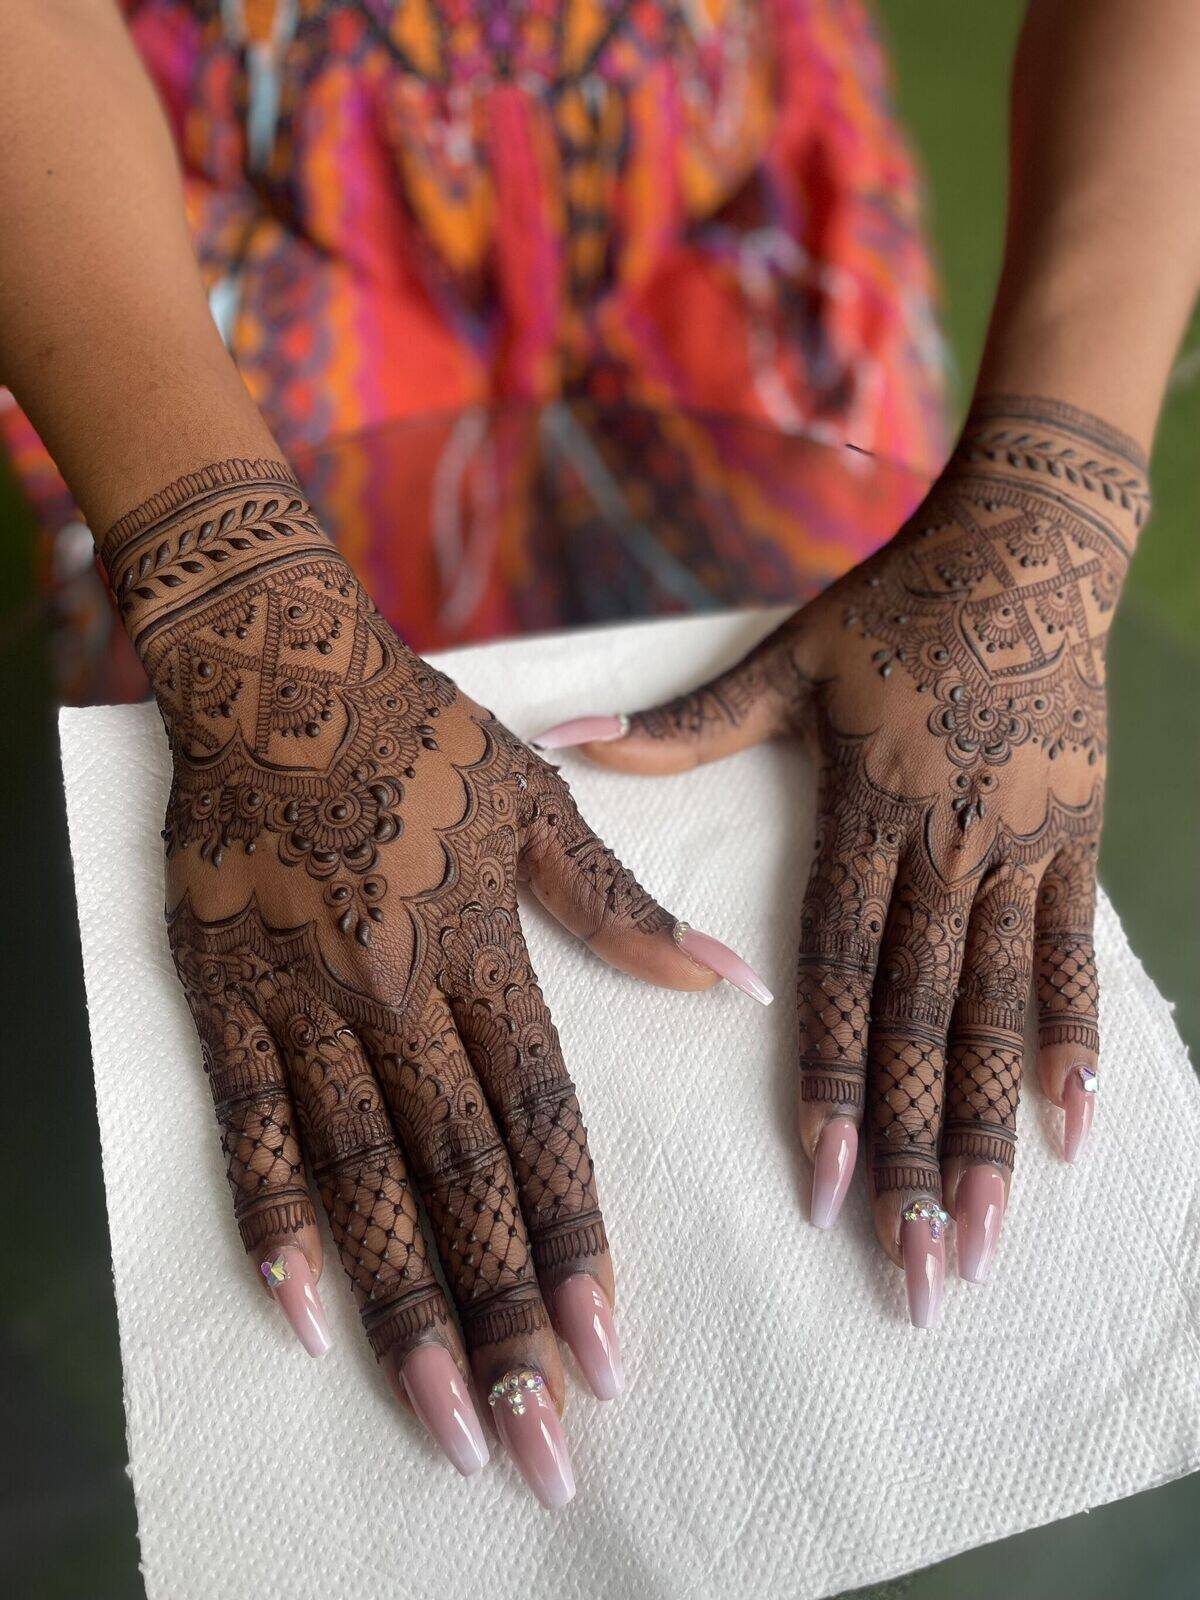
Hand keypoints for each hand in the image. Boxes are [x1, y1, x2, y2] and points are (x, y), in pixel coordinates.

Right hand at [101, 460, 768, 1503]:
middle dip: (503, 1318)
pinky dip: (270, 1219)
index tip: (608, 1351)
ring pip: (358, 1177)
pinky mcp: (222, 996)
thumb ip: (625, 909)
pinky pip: (245, 1124)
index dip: (577, 1243)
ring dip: (401, 1304)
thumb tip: (729, 983)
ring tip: (441, 1417)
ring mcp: (301, 1000)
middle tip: (537, 1444)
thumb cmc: (421, 734)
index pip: (540, 1126)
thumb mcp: (538, 806)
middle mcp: (395, 992)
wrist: (278, 671)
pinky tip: (301, 1318)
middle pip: (458, 1181)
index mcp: (482, 952)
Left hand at [536, 397, 1146, 1325]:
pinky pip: (1072, 956)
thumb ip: (682, 724)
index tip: (823, 1185)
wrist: (1027, 549)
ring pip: (999, 1008)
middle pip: (920, 1019)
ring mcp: (1018, 848)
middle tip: (908, 1266)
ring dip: (993, 1127)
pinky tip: (1072, 1128)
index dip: (832, 1081)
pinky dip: (1071, 1041)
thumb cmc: (891, 609)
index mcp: (862, 811)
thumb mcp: (784, 662)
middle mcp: (943, 846)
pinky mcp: (1074, 841)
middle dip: (915, 1152)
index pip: (840, 971)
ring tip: (984, 1233)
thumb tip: (562, 740)